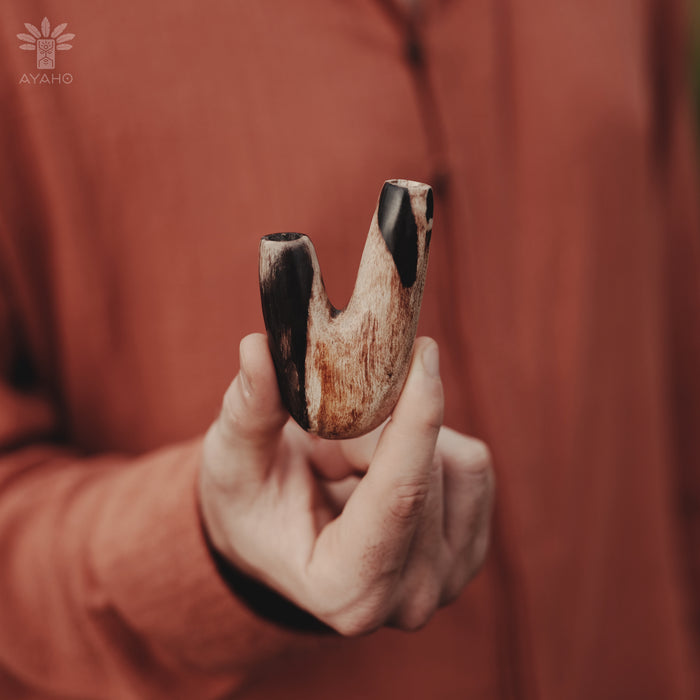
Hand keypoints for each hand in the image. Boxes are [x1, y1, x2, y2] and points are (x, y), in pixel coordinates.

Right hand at [198, 333, 493, 634]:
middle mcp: (408, 598)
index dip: (415, 419)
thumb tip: (257, 347)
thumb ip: (249, 410)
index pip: (399, 498)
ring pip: (458, 464)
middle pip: (428, 472)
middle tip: (332, 423)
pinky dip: (431, 444)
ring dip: (405, 436)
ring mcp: (448, 577)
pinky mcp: (470, 546)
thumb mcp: (232, 461)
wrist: (281, 540)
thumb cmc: (251, 506)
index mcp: (345, 590)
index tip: (421, 351)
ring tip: (349, 459)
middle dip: (383, 426)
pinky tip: (382, 466)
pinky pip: (472, 466)